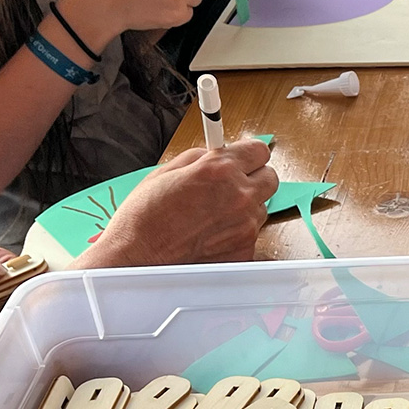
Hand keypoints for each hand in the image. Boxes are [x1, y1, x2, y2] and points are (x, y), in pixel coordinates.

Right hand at [83, 139, 280, 266]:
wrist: (138, 257)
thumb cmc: (145, 218)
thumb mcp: (168, 170)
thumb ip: (201, 158)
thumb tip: (216, 153)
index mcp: (220, 170)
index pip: (260, 150)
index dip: (249, 154)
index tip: (242, 158)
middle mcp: (239, 197)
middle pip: (270, 178)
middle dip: (253, 178)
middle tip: (231, 184)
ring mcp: (245, 226)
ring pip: (261, 208)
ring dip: (245, 207)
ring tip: (212, 214)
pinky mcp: (245, 251)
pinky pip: (251, 234)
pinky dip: (236, 233)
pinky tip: (211, 234)